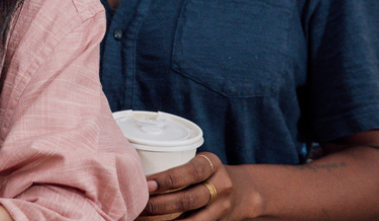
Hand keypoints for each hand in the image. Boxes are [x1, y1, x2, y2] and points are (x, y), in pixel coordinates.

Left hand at [140, 153, 261, 220]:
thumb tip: (134, 171)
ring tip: (144, 217)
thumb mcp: (199, 163)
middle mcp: (221, 186)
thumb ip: (177, 167)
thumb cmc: (207, 173)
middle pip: (189, 198)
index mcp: (212, 164)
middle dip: (160, 204)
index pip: (189, 172)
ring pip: (194, 219)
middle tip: (138, 205)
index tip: (145, 184)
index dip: (167, 179)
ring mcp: (222, 207)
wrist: (244, 191)